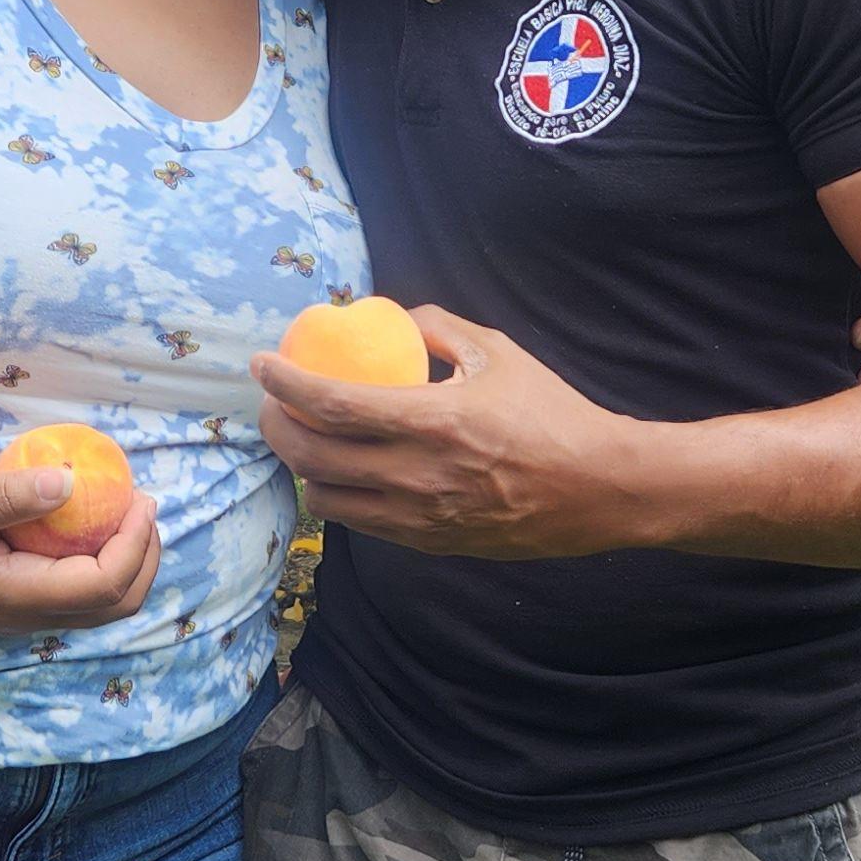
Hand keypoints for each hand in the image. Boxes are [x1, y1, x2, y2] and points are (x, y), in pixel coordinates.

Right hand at [0, 465, 163, 634]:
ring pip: (99, 606)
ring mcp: (22, 615)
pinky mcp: (16, 603)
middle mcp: (25, 617)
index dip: (134, 546)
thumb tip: (71, 481)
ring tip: (125, 512)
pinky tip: (89, 523)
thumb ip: (9, 496)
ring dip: (126, 563)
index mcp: (14, 597)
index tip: (140, 499)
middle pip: (115, 606)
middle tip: (143, 505)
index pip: (101, 586)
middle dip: (144, 558)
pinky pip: (76, 593)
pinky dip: (100, 563)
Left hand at [250, 303, 647, 559]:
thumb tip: (390, 318)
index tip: (262, 364)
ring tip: (305, 437)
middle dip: (277, 426)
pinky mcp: (428, 542)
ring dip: (304, 465)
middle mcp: (418, 475)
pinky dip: (339, 495)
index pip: (332, 404)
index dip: (285, 383)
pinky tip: (344, 471)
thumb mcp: (499, 352)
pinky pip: (360, 523)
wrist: (597, 489)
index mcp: (433, 421)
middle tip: (273, 402)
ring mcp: (420, 516)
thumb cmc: (551, 413)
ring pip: (327, 498)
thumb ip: (439, 328)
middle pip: (313, 456)